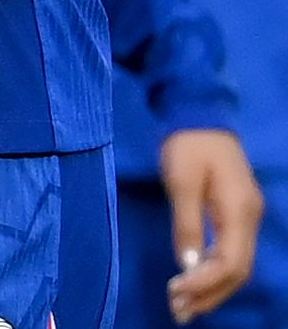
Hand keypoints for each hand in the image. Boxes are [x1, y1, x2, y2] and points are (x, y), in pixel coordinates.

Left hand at [162, 127, 262, 322]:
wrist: (201, 115)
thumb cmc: (188, 145)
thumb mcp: (181, 183)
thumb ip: (186, 224)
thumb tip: (187, 264)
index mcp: (239, 212)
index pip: (229, 262)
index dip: (204, 283)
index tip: (176, 294)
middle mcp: (249, 219)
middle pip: (237, 271)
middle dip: (209, 294)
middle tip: (179, 311)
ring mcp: (245, 216)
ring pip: (235, 264)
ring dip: (211, 287)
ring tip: (183, 305)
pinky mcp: (235, 213)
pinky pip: (230, 251)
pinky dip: (212, 270)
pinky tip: (193, 280)